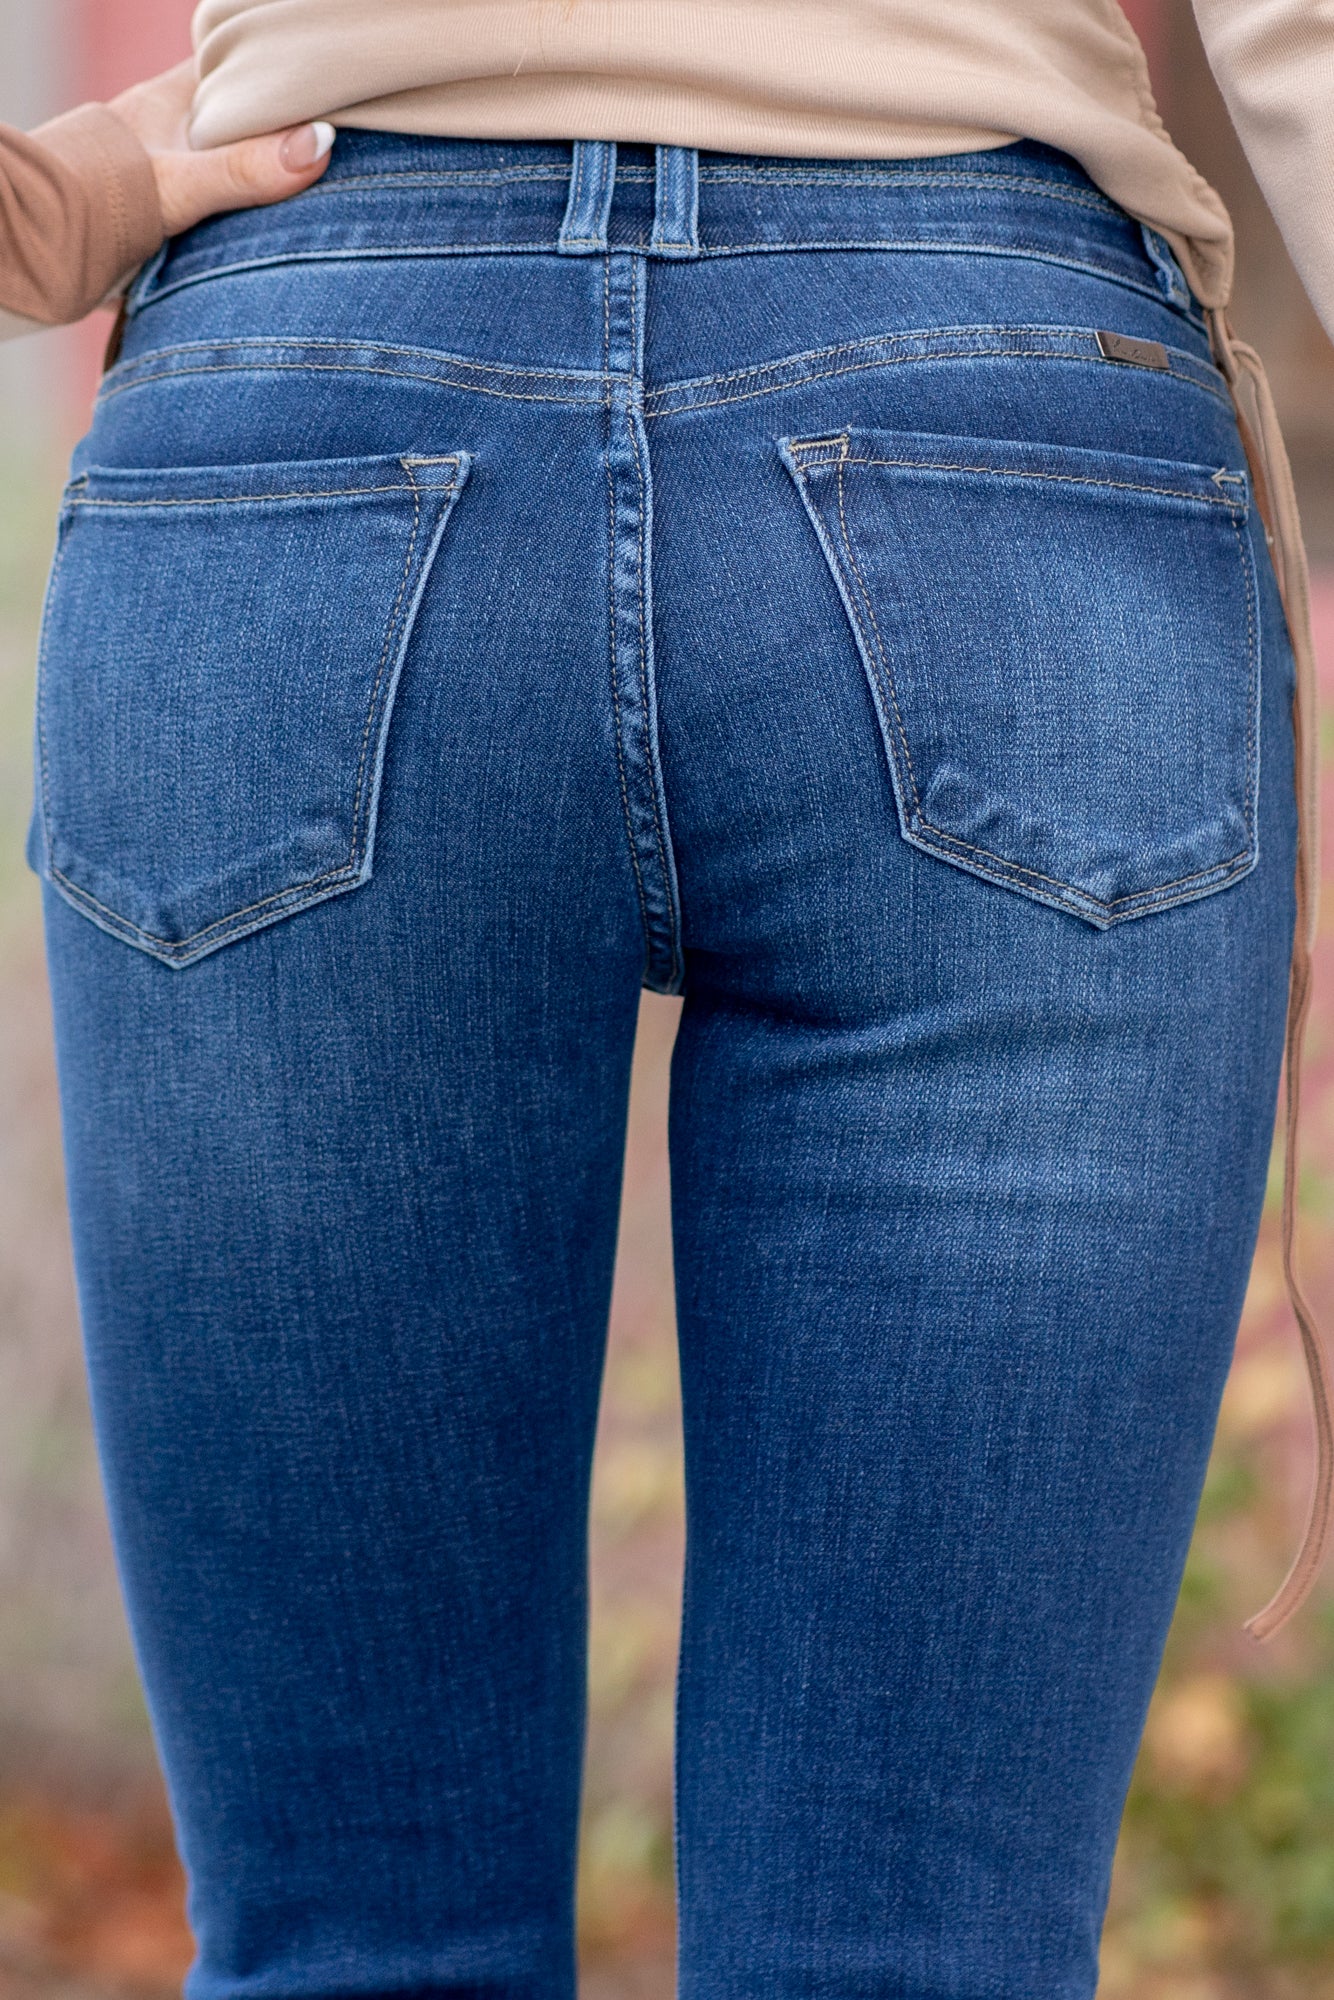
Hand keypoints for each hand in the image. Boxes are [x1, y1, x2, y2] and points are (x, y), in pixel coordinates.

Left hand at [108, 61, 333, 235]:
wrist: (38, 248)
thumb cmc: (96, 202)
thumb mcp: (180, 185)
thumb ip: (246, 170)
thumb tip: (318, 144)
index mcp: (173, 97)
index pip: (241, 69)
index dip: (284, 77)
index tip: (330, 92)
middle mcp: (171, 126)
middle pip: (241, 120)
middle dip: (282, 135)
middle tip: (338, 147)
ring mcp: (166, 166)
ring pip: (229, 163)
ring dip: (263, 181)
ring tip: (320, 193)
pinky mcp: (161, 210)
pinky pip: (217, 205)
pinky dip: (242, 216)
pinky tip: (270, 233)